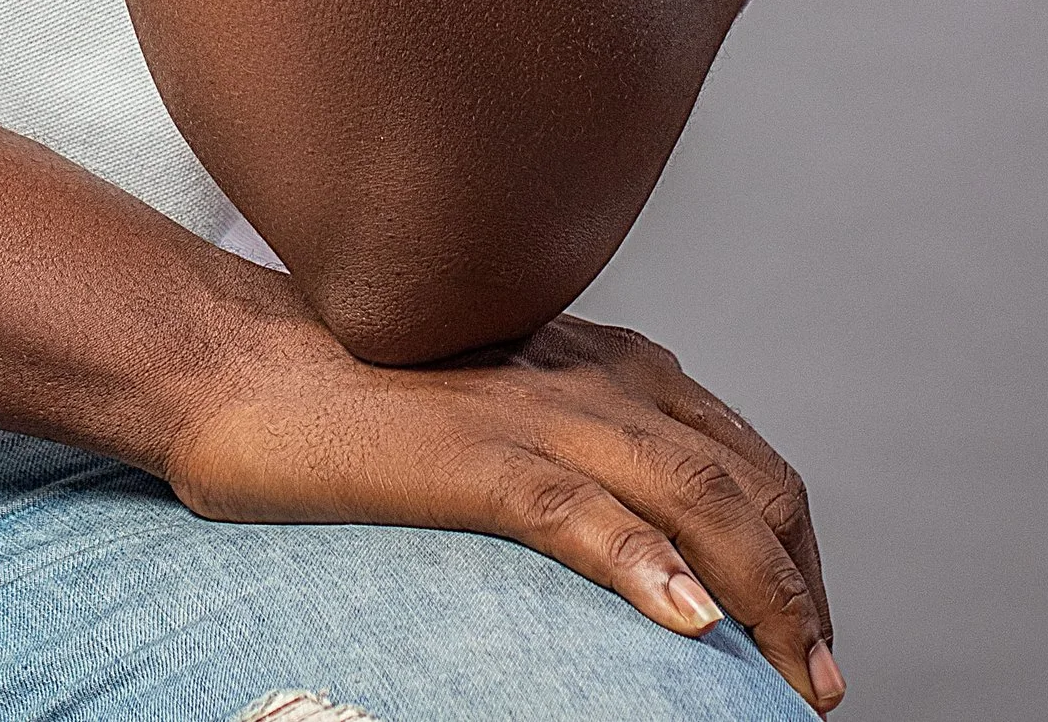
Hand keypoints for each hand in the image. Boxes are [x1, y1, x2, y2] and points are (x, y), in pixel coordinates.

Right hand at [167, 308, 842, 710]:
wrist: (234, 362)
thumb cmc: (345, 397)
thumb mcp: (489, 410)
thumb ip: (566, 446)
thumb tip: (633, 541)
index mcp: (600, 362)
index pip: (744, 458)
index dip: (797, 553)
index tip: (804, 634)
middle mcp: (590, 375)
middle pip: (751, 483)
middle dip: (803, 591)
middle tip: (813, 685)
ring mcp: (534, 410)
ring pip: (697, 498)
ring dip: (766, 598)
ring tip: (791, 684)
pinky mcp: (474, 455)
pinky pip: (584, 513)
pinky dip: (649, 567)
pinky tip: (687, 622)